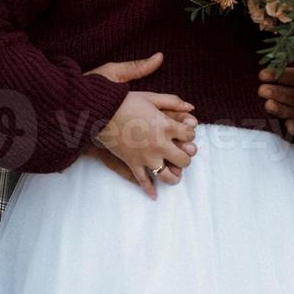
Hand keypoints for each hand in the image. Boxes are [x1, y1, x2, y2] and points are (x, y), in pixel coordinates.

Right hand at [86, 52, 190, 187]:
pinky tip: (154, 195)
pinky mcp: (133, 164)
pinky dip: (149, 189)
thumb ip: (172, 101)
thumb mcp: (151, 97)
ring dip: (174, 176)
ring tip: (174, 173)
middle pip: (184, 159)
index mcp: (166, 126)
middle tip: (181, 154)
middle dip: (185, 157)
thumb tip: (191, 106)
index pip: (190, 135)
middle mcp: (160, 145)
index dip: (190, 133)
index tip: (185, 132)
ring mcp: (146, 157)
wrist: (102, 112)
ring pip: (168, 176)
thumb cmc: (126, 102)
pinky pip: (143, 181)